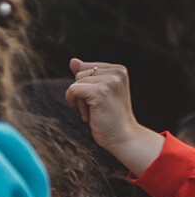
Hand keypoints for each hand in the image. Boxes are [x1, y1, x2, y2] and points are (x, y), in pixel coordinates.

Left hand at [67, 59, 163, 174]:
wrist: (122, 136)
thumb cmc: (110, 116)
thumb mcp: (99, 92)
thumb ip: (87, 74)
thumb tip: (73, 60)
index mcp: (119, 69)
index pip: (86, 68)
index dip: (86, 86)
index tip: (99, 100)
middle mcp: (117, 72)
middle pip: (80, 74)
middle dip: (82, 93)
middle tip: (97, 108)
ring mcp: (110, 81)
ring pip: (76, 83)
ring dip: (80, 101)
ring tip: (95, 111)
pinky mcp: (100, 91)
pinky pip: (73, 90)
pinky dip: (74, 102)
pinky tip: (87, 114)